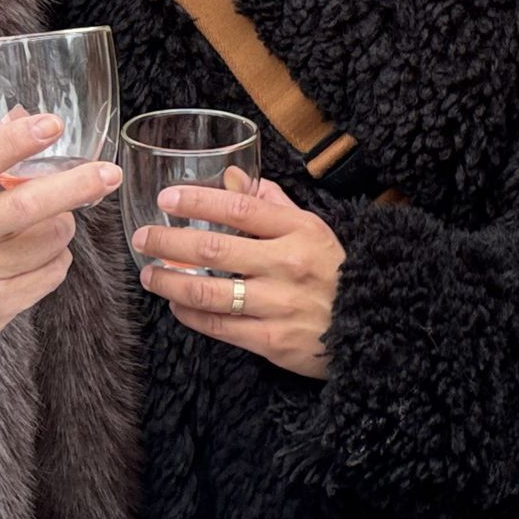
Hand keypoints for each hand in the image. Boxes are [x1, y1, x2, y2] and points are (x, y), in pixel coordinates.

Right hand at [0, 112, 121, 393]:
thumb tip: (22, 115)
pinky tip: (44, 254)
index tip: (52, 123)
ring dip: (64, 226)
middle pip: (24, 207)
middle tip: (109, 174)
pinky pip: (49, 276)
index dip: (16, 142)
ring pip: (47, 242)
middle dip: (75, 186)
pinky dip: (57, 259)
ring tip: (55, 221)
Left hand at [135, 177, 343, 378]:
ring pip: (208, 291)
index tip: (168, 199)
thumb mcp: (313, 229)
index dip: (199, 201)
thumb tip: (232, 178)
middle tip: (144, 237)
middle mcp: (287, 264)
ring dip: (170, 282)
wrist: (374, 327)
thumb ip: (272, 203)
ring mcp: (278, 304)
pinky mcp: (272, 340)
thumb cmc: (336, 272)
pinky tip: (177, 304)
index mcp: (299, 230)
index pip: (240, 208)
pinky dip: (190, 314)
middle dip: (169, 242)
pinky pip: (218, 326)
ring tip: (150, 275)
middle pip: (213, 248)